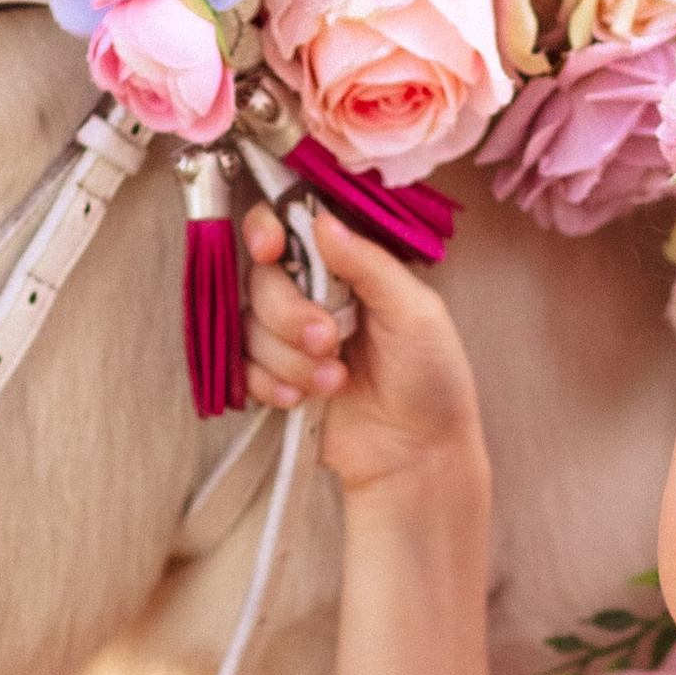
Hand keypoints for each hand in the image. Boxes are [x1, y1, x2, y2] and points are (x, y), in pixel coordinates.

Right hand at [240, 203, 487, 499]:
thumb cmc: (432, 377)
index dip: (268, 230)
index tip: (270, 248)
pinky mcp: (274, 378)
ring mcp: (288, 339)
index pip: (290, 227)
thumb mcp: (415, 311)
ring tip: (335, 382)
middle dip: (289, 314)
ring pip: (249, 327)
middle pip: (261, 280)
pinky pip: (243, 369)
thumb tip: (322, 221)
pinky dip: (270, 384)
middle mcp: (312, 295)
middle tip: (329, 341)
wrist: (417, 454)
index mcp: (347, 267)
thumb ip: (369, 263)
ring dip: (289, 358)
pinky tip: (303, 400)